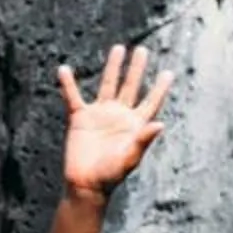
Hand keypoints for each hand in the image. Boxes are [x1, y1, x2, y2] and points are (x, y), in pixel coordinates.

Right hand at [59, 44, 172, 195]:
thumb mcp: (130, 158)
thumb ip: (144, 140)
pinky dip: (68, 84)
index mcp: (134, 125)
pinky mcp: (80, 117)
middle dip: (137, 69)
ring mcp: (99, 114)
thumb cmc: (110, 175)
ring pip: (108, 84)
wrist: (86, 184)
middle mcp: (119, 116)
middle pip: (130, 86)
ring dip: (113, 67)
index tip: (169, 72)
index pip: (150, 102)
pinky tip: (64, 70)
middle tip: (143, 51)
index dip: (160, 88)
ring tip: (119, 48)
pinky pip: (73, 97)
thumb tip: (160, 124)